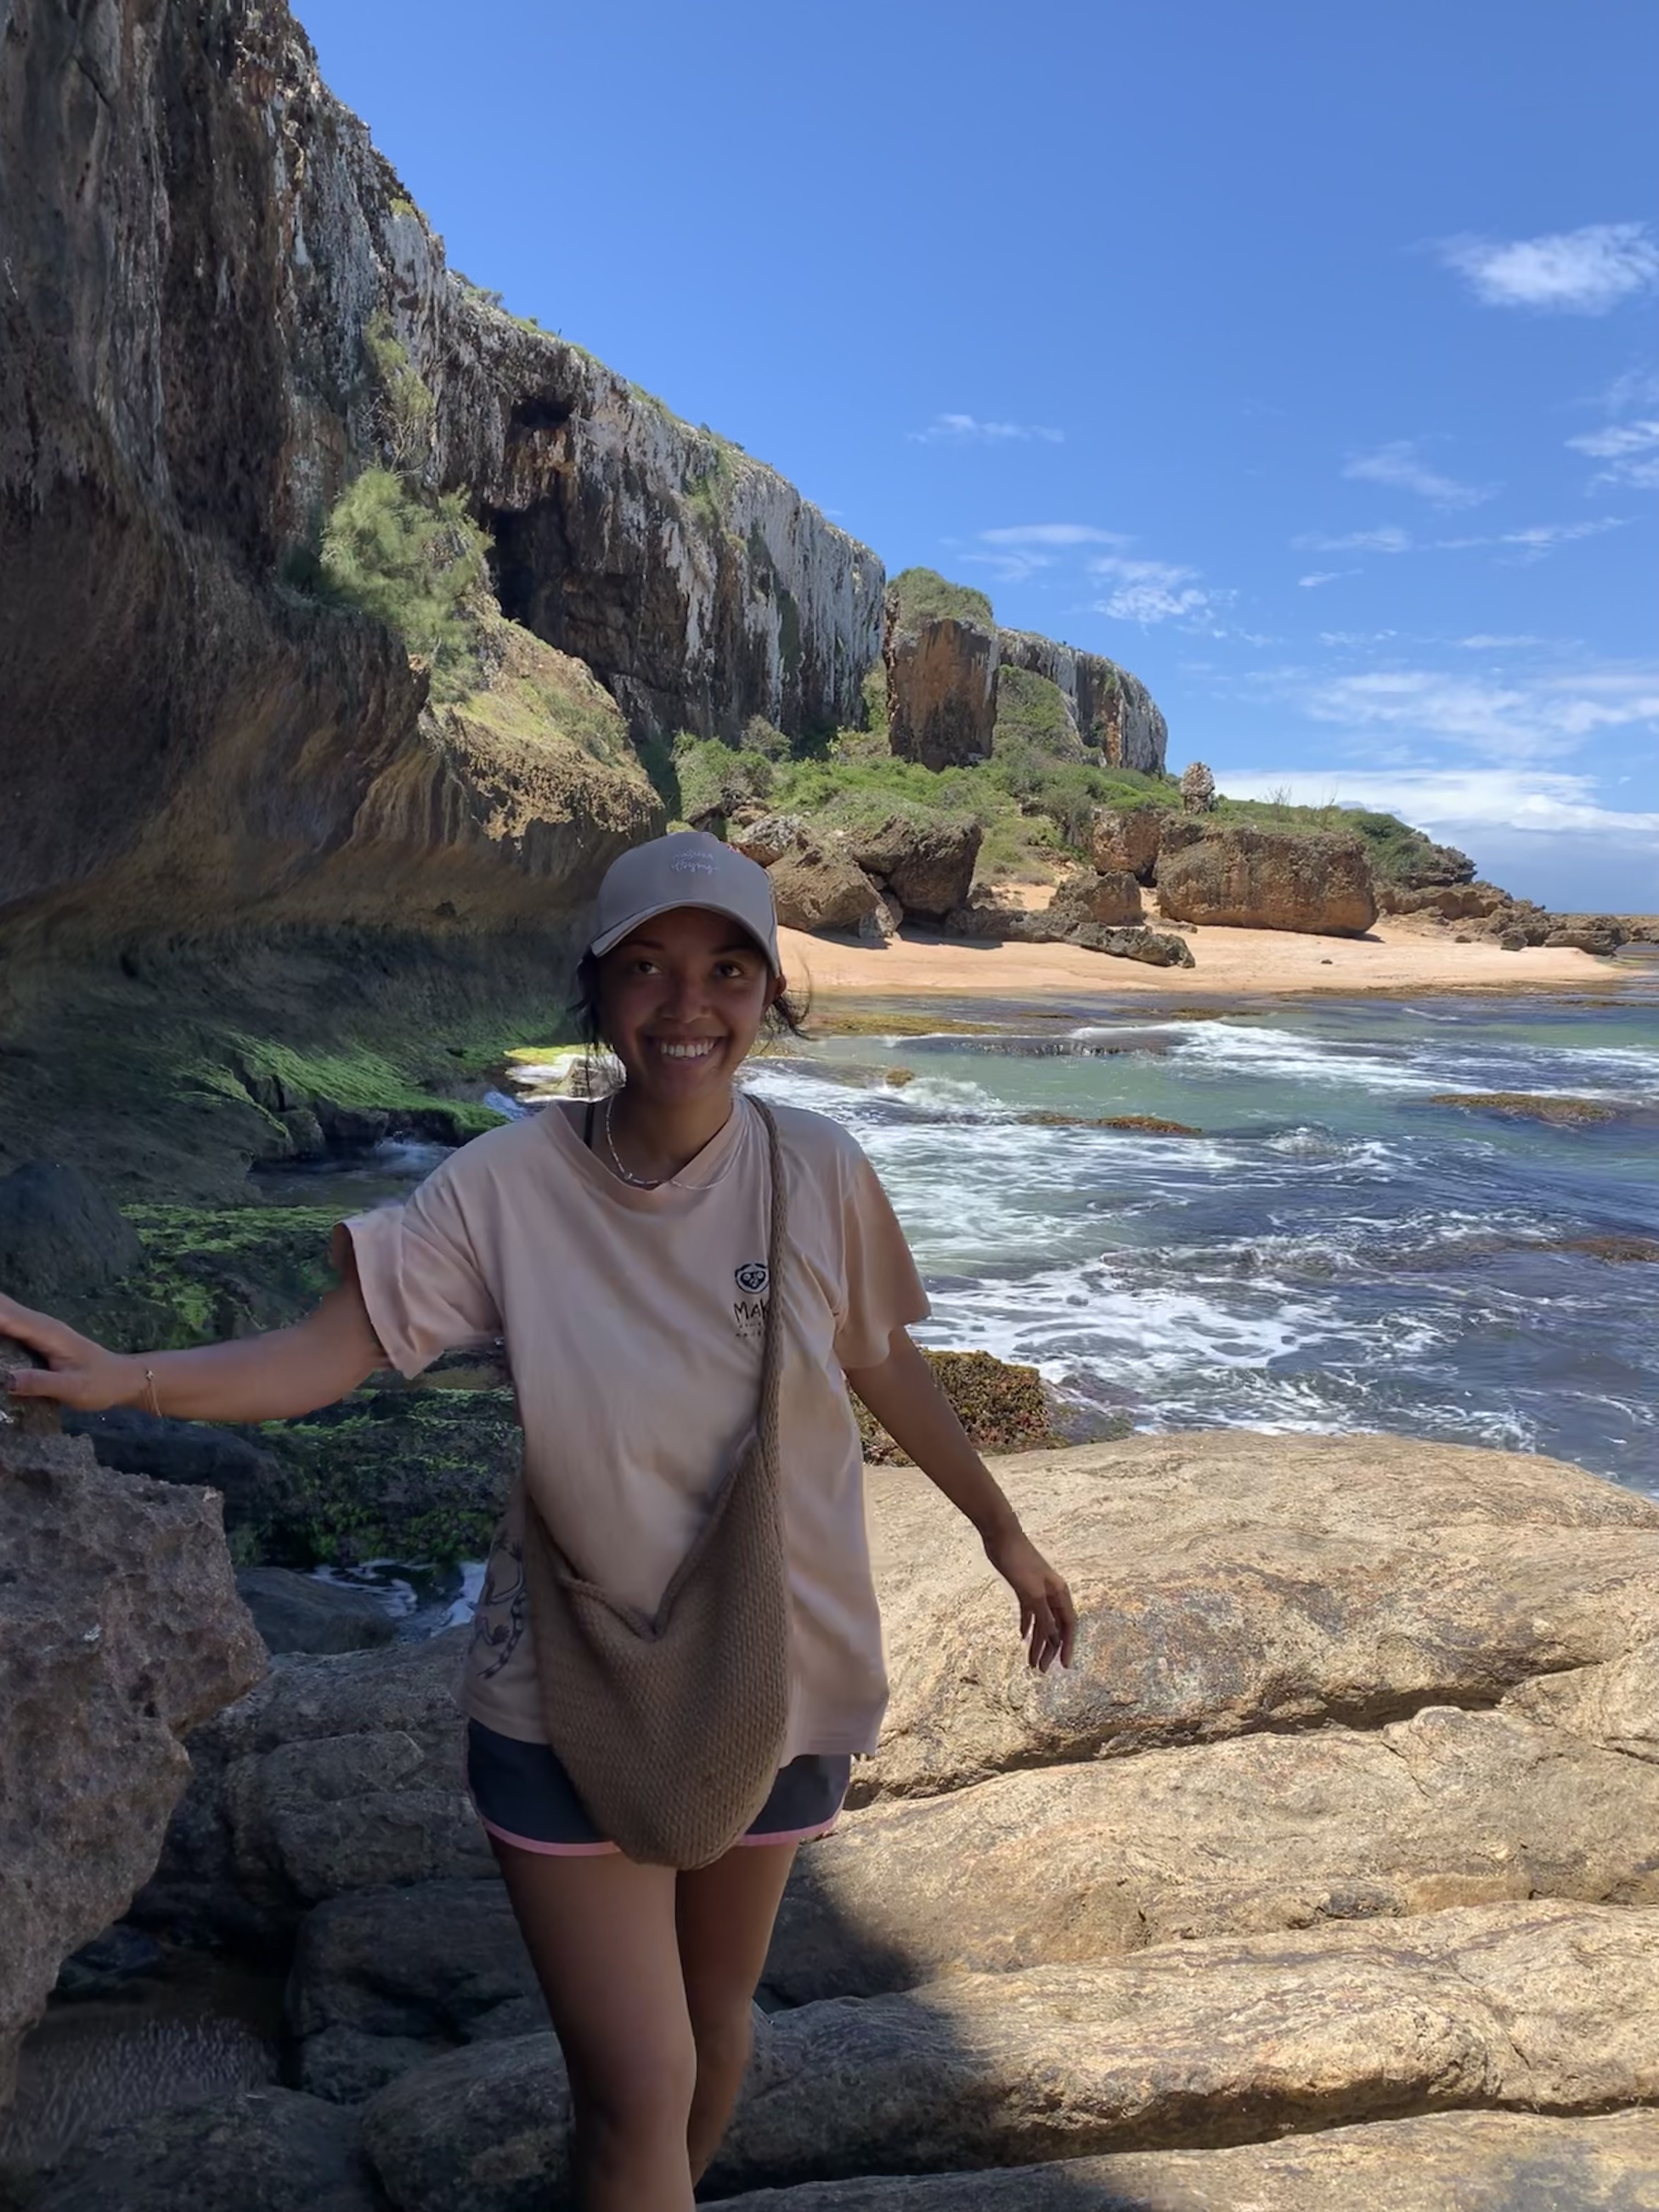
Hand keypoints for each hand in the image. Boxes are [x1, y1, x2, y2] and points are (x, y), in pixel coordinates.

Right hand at [0, 1293, 135, 1413]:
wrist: (123, 1378)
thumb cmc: (101, 1383)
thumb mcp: (73, 1389)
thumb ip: (40, 1384)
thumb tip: (5, 1380)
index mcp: (46, 1332)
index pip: (6, 1316)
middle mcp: (40, 1324)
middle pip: (1, 1307)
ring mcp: (37, 1329)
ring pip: (3, 1313)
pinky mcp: (35, 1338)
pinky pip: (7, 1324)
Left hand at [984, 1523, 1075, 1671]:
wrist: (1002, 1537)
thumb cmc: (1019, 1561)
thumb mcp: (1032, 1592)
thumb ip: (1043, 1614)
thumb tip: (1053, 1636)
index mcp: (1059, 1593)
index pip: (1068, 1626)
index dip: (1067, 1646)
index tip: (1065, 1666)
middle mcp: (1052, 1594)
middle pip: (1054, 1627)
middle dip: (1049, 1649)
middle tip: (1040, 1669)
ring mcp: (1038, 1591)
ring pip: (1041, 1622)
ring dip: (1037, 1641)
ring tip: (1031, 1661)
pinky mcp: (1024, 1588)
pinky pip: (1029, 1612)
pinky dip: (1027, 1624)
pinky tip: (1023, 1636)